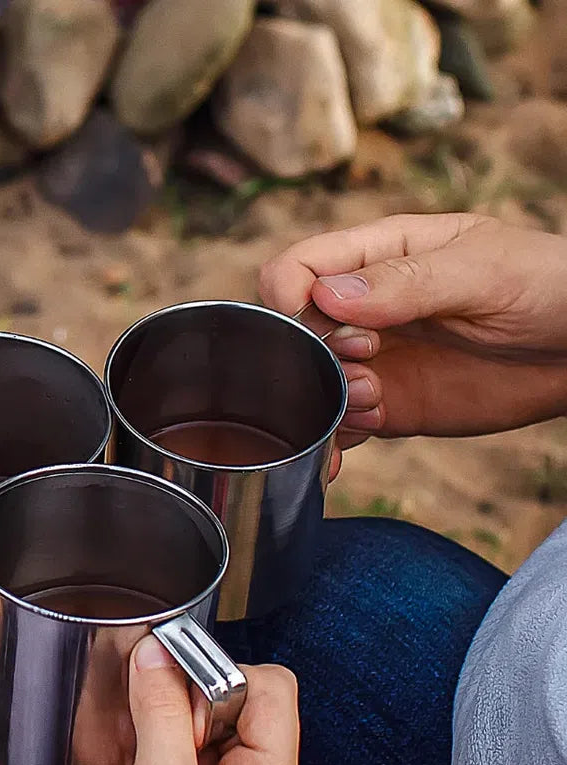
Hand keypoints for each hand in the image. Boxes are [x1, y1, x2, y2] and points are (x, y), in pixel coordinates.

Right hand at [38, 638, 298, 764]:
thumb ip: (161, 716)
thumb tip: (156, 655)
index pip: (270, 688)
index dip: (224, 673)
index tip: (176, 678)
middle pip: (232, 695)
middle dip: (188, 692)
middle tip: (155, 718)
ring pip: (195, 714)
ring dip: (161, 711)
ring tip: (138, 740)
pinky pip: (165, 737)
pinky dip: (143, 730)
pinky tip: (125, 752)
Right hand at [260, 213, 566, 452]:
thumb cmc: (548, 286)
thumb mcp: (482, 271)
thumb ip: (406, 283)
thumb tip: (328, 297)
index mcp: (378, 256)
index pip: (297, 267)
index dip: (288, 295)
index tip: (315, 321)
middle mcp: (363, 310)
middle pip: (293, 331)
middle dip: (311, 353)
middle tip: (368, 358)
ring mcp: (373, 361)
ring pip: (308, 383)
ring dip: (324, 398)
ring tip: (375, 398)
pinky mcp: (389, 405)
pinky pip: (338, 424)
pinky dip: (330, 440)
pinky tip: (351, 443)